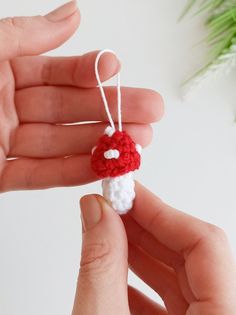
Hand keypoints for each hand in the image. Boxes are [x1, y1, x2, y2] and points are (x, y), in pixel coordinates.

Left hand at [0, 1, 162, 191]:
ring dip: (99, 145)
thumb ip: (25, 34)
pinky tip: (101, 167)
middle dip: (109, 111)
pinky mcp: (1, 177)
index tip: (115, 69)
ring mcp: (5, 145)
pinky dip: (71, 172)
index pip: (53, 73)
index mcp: (1, 76)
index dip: (86, 72)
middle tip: (149, 113)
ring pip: (59, 145)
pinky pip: (39, 175)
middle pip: (66, 111)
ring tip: (137, 143)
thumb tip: (73, 13)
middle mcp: (7, 110)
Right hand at [73, 182, 235, 314]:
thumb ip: (101, 265)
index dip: (161, 212)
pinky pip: (172, 304)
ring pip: (181, 279)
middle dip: (146, 228)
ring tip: (107, 233)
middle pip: (193, 258)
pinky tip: (112, 272)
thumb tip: (96, 210)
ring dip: (140, 253)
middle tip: (112, 207)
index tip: (127, 194)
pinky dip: (140, 285)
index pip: (205, 244)